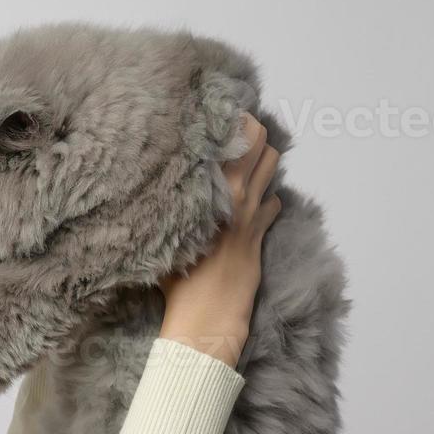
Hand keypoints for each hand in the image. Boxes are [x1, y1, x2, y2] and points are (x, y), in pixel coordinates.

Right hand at [157, 111, 282, 368]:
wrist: (206, 319)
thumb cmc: (177, 284)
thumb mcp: (164, 235)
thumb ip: (168, 204)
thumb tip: (159, 181)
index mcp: (215, 191)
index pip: (240, 137)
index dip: (234, 119)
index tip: (218, 114)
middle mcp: (240, 196)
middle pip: (262, 142)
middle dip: (250, 133)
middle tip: (228, 134)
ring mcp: (254, 215)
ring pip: (273, 166)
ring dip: (261, 160)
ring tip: (238, 162)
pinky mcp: (260, 235)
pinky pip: (273, 202)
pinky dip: (264, 196)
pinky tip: (246, 202)